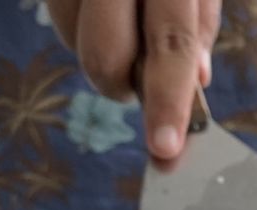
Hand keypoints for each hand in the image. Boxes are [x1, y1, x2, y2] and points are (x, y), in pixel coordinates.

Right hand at [45, 0, 220, 161]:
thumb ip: (198, 21)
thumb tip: (199, 79)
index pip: (172, 41)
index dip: (168, 100)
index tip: (165, 149)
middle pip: (105, 56)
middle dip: (121, 85)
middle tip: (137, 76)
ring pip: (73, 42)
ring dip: (98, 51)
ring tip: (121, 16)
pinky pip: (57, 17)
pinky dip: (79, 26)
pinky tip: (99, 3)